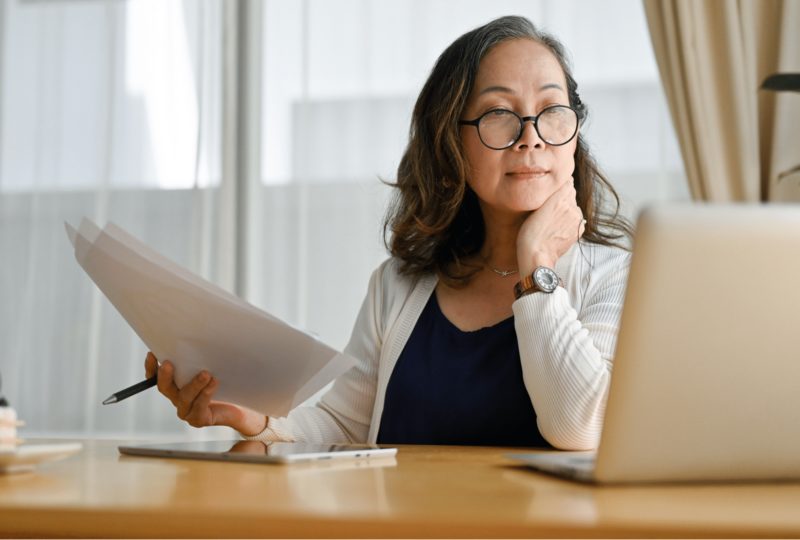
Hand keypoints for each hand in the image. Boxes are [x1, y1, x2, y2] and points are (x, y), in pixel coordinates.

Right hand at [145, 352, 267, 435]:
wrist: (241, 407)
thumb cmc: (225, 383)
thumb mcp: (212, 366)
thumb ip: (201, 357)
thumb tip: (198, 336)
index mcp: (176, 385)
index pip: (156, 378)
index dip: (151, 367)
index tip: (152, 353)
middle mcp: (178, 398)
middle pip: (165, 388)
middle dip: (165, 375)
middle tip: (168, 363)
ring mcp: (187, 411)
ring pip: (184, 397)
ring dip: (194, 384)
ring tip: (206, 373)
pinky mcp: (199, 419)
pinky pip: (199, 407)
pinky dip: (206, 394)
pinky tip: (214, 383)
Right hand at [516, 176, 584, 275]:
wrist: (538, 256)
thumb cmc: (530, 233)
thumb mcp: (534, 208)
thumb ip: (550, 194)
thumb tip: (563, 183)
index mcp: (559, 198)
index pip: (567, 182)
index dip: (559, 185)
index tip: (551, 191)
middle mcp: (572, 206)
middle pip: (571, 194)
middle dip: (562, 198)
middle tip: (548, 209)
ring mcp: (577, 219)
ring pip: (574, 206)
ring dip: (566, 209)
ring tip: (552, 220)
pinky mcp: (580, 229)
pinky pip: (576, 219)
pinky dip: (570, 221)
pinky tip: (558, 228)